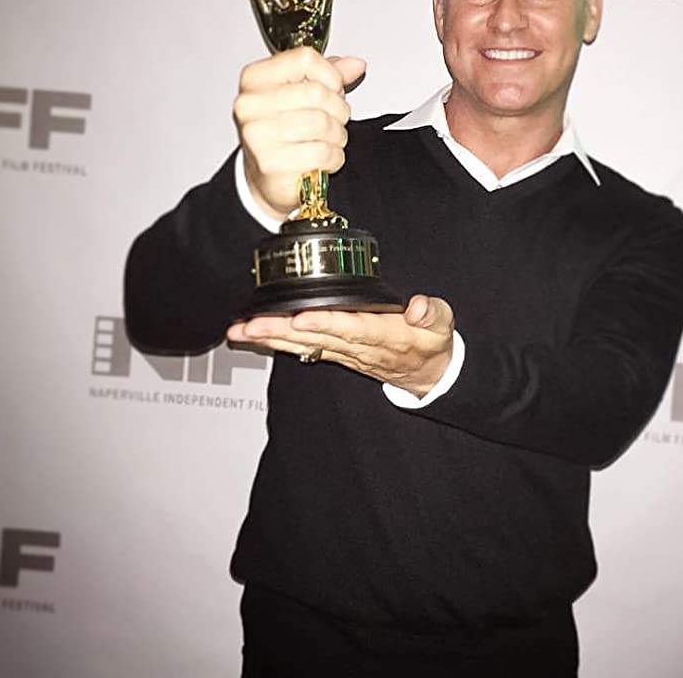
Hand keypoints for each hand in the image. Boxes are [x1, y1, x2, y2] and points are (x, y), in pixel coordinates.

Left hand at [227, 295, 454, 397]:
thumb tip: (418, 307)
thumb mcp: (442, 324)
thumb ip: (431, 313)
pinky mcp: (337, 352)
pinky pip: (303, 348)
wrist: (430, 375)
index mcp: (382, 335)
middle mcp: (357, 346)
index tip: (299, 318)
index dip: (323, 323)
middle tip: (248, 325)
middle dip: (279, 331)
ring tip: (241, 330)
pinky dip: (279, 342)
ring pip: (302, 344)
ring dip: (270, 338)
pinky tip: (258, 336)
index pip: (348, 327)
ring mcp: (344, 352)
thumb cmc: (432, 342)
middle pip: (313, 338)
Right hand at [234, 46, 365, 219]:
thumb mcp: (301, 95)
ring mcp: (258, 134)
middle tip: (335, 121)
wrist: (265, 179)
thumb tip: (355, 65)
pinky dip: (334, 157)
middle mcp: (251, 104)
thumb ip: (328, 75)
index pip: (305, 59)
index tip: (334, 89)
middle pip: (317, 92)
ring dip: (338, 135)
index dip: (331, 75)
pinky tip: (325, 159)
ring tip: (330, 140)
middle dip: (338, 110)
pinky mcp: (271, 162)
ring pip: (323, 123)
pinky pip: (322, 152)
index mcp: (255, 79)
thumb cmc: (282, 134)